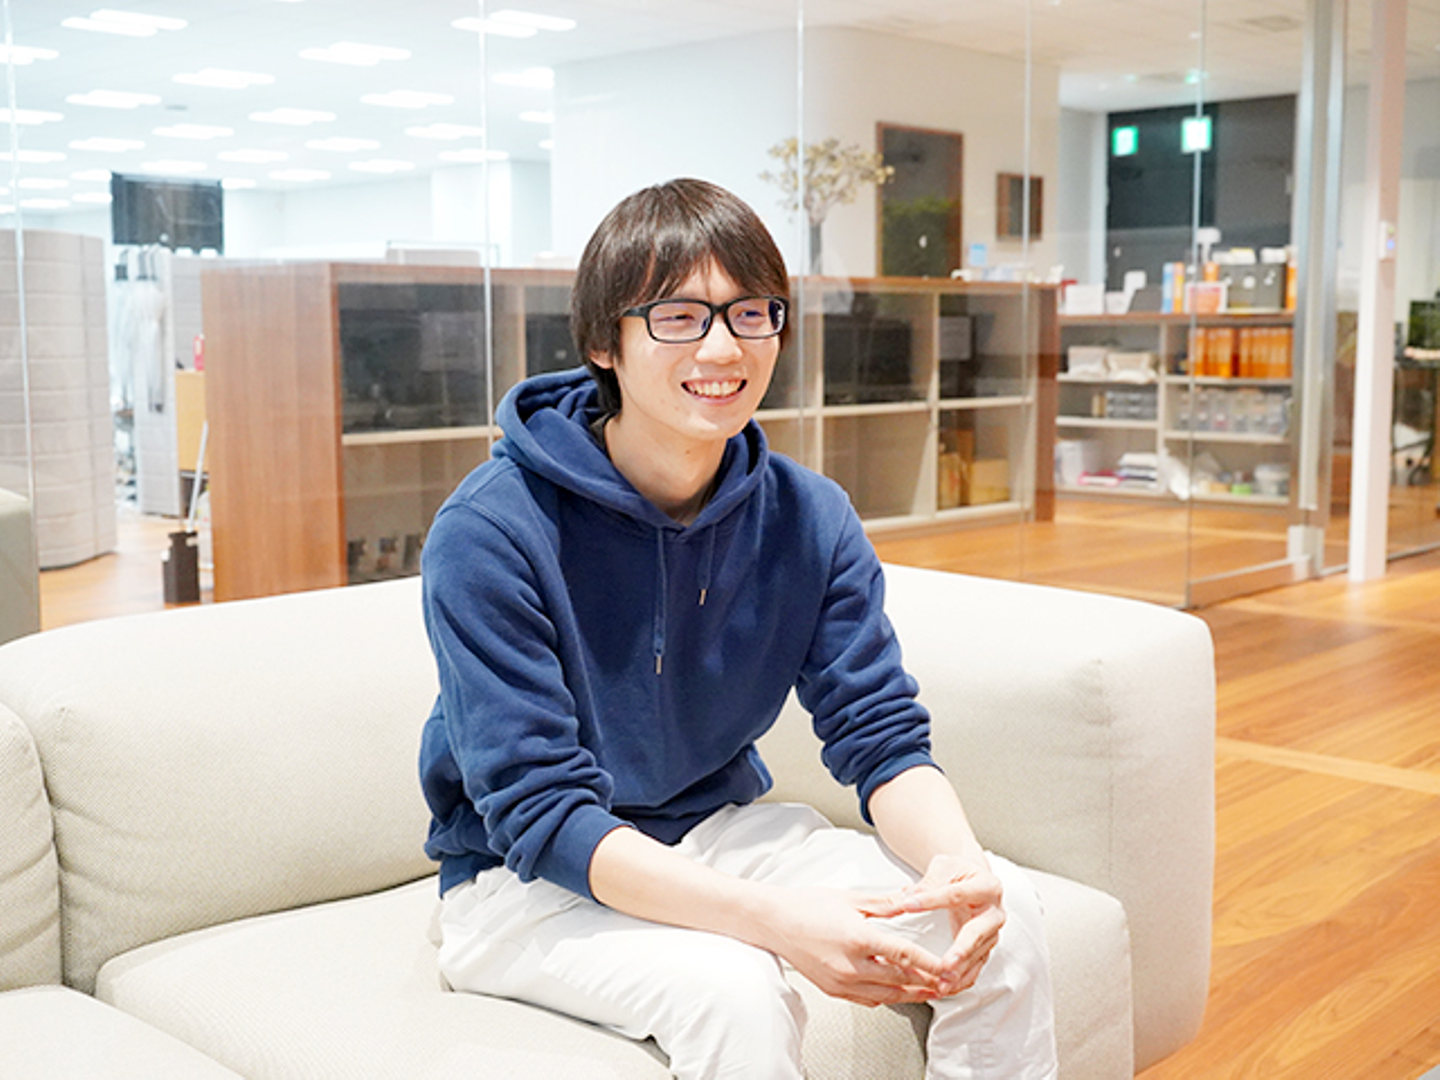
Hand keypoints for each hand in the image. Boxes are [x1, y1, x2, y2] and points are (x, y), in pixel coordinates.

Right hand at [756, 885, 951, 1006]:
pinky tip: (898, 991)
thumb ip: (886, 903)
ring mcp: (840, 982)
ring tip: (930, 991)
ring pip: (886, 996)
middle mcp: (850, 965)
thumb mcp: (851, 899)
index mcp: (857, 938)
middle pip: (899, 981)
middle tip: (948, 983)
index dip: (930, 964)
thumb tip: (912, 899)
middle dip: (927, 983)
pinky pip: (867, 1000)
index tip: (949, 968)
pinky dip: (887, 997)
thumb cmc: (807, 906)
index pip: (903, 955)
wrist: (773, 922)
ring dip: (910, 995)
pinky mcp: (833, 990)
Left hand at [858, 854, 1004, 996]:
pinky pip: (976, 966)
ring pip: (977, 955)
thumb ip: (927, 883)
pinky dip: (962, 979)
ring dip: (960, 971)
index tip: (907, 905)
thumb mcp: (944, 868)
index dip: (931, 899)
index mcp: (987, 886)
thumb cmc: (958, 872)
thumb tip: (906, 897)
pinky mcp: (986, 947)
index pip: (956, 894)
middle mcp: (995, 911)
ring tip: (942, 983)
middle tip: (946, 964)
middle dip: (962, 950)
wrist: (974, 878)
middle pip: (977, 932)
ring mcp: (993, 932)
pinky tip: (947, 988)